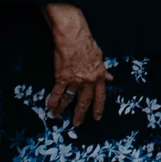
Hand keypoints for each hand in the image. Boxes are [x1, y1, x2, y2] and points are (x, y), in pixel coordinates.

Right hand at [44, 3, 108, 125]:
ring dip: (63, 109)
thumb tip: (111, 78)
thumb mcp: (100, 57)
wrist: (74, 37)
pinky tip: (50, 108)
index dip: (98, 108)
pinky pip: (58, 93)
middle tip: (77, 124)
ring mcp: (75, 80)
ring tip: (58, 116)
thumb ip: (104, 70)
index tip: (97, 117)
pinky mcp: (62, 77)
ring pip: (69, 99)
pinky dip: (53, 101)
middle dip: (80, 114)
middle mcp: (88, 81)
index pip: (100, 96)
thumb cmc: (87, 44)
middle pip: (85, 101)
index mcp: (99, 76)